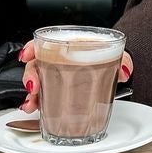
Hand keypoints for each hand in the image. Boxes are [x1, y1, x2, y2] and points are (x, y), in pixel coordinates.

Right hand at [18, 41, 132, 113]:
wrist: (114, 68)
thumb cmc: (109, 57)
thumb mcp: (118, 55)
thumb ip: (124, 59)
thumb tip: (124, 71)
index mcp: (70, 47)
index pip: (45, 42)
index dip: (32, 48)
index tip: (27, 55)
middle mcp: (59, 61)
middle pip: (37, 64)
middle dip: (30, 76)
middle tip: (33, 87)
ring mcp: (56, 77)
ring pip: (37, 83)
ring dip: (31, 95)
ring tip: (32, 104)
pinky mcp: (58, 93)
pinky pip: (43, 97)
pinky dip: (37, 104)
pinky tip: (36, 110)